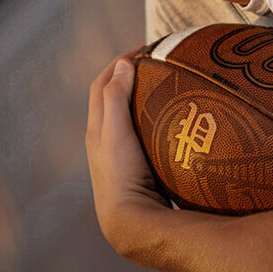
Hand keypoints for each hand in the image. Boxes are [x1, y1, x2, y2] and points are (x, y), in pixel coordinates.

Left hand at [84, 53, 167, 255]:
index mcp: (96, 128)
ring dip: (142, 100)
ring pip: (128, 119)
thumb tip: (123, 64)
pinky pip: (144, 137)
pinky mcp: (137, 170)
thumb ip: (116, 98)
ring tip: (169, 89)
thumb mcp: (116, 132)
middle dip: (130, 77)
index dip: (119, 63)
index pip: (102, 84)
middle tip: (159, 64)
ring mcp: (120, 157)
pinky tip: (176, 125)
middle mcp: (104, 141)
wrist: (129, 222)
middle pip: (113, 99)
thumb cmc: (121, 174)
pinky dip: (154, 122)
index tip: (145, 50)